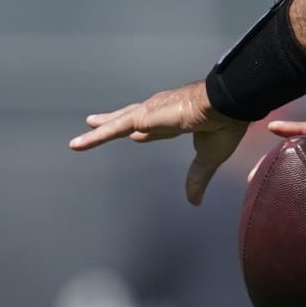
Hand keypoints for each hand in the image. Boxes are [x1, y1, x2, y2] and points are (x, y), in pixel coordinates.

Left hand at [68, 80, 249, 205]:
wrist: (225, 105)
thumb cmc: (225, 125)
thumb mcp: (209, 157)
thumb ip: (198, 178)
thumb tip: (195, 201)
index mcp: (178, 119)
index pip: (156, 127)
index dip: (145, 132)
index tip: (137, 136)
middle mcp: (161, 112)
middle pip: (132, 118)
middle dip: (117, 120)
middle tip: (98, 121)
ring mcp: (150, 113)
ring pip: (119, 122)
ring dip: (102, 126)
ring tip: (87, 125)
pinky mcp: (143, 118)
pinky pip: (113, 128)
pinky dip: (95, 137)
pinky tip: (79, 141)